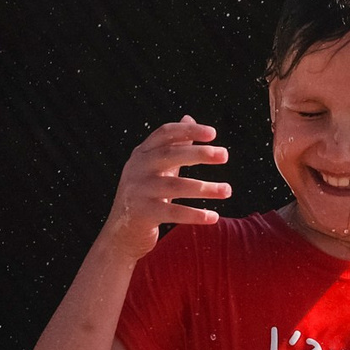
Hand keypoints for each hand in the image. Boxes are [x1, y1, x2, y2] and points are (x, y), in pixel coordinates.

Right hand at [101, 118, 229, 259]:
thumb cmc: (145, 196)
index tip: (213, 133)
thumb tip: (189, 117)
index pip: (165, 133)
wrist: (121, 232)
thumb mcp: (156, 167)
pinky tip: (213, 216)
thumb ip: (173, 146)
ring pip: (175, 186)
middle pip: (170, 154)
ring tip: (228, 190)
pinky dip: (195, 215)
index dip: (188, 130)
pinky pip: (173, 213)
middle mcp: (137, 168)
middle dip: (199, 153)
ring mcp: (138, 191)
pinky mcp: (142, 214)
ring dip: (205, 188)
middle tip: (225, 154)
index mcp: (142, 153)